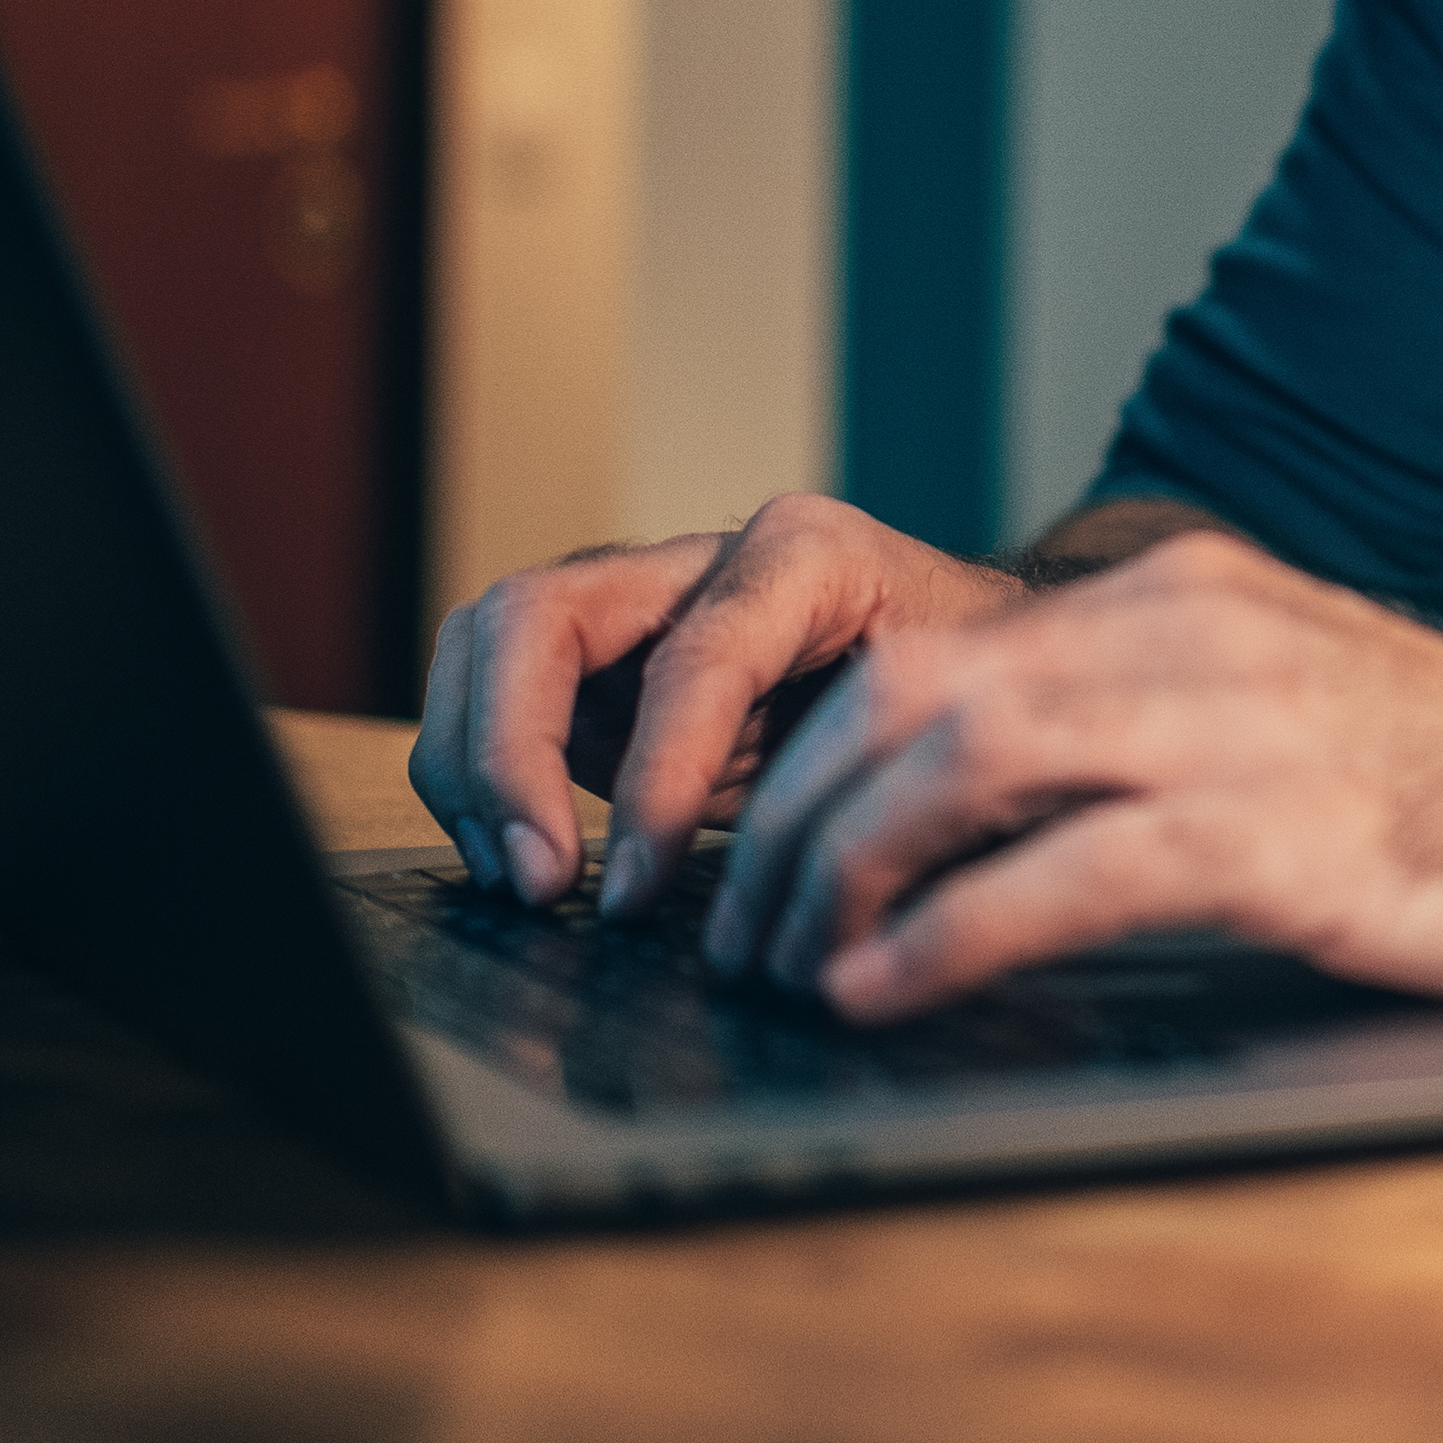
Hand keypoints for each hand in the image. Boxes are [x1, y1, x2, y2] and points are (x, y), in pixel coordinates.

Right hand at [408, 491, 1024, 912]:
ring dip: (474, 764)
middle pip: (536, 616)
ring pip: (489, 639)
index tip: (638, 888)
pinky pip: (493, 688)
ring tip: (517, 876)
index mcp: (803, 554)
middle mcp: (700, 559)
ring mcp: (638, 599)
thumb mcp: (939, 727)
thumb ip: (861, 777)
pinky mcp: (600, 657)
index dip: (654, 778)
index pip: (692, 659)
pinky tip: (516, 859)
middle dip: (509, 754)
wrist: (969, 655)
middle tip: (538, 879)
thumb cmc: (962, 690)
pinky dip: (479, 775)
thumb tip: (797, 881)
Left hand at [704, 530, 1442, 1018]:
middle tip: (745, 923)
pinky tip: (892, 987)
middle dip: (793, 816)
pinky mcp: (1279, 834)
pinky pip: (1060, 874)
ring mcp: (1234, 723)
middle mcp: (1189, 629)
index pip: (930, 648)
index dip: (810, 754)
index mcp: (1182, 593)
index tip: (758, 848)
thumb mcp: (1283, 716)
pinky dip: (946, 935)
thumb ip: (1142, 733)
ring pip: (957, 762)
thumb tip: (976, 820)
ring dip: (840, 872)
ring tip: (795, 962)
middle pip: (911, 694)